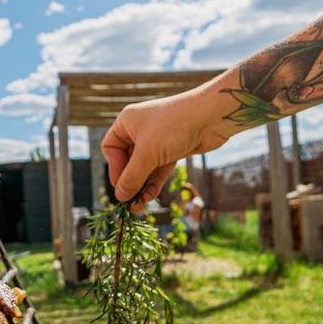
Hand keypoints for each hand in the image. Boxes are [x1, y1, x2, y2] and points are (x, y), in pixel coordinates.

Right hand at [101, 85, 233, 209]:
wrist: (212, 116)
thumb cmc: (174, 127)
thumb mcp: (148, 153)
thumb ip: (132, 176)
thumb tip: (119, 196)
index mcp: (127, 122)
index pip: (111, 148)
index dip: (114, 168)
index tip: (120, 186)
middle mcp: (139, 130)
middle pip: (127, 161)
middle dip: (129, 181)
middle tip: (129, 203)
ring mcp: (157, 140)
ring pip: (143, 167)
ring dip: (141, 186)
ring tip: (139, 207)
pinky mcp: (172, 149)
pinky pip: (158, 169)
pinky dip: (154, 182)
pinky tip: (150, 196)